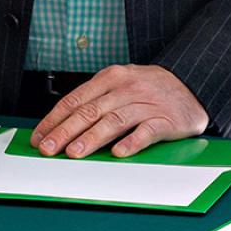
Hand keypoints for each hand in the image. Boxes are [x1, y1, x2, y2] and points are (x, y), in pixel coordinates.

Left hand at [33, 64, 207, 157]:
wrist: (191, 83)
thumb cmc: (149, 89)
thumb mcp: (120, 85)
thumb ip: (95, 101)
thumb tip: (61, 126)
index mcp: (110, 78)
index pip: (75, 100)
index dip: (54, 119)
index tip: (39, 137)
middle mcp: (126, 88)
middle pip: (90, 111)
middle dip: (65, 131)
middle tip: (48, 148)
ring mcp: (146, 103)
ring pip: (114, 120)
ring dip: (91, 138)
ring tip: (74, 153)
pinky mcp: (166, 119)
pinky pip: (146, 131)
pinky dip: (132, 142)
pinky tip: (119, 152)